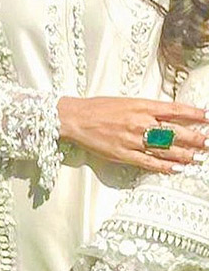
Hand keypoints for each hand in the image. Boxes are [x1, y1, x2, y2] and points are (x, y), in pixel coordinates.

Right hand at [58, 96, 207, 172]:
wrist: (75, 118)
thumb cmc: (97, 108)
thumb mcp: (125, 101)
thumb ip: (146, 108)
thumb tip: (167, 114)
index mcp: (141, 106)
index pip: (174, 110)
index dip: (193, 114)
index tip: (206, 117)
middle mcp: (140, 122)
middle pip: (175, 132)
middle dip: (195, 138)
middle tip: (207, 142)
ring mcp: (133, 140)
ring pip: (165, 149)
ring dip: (184, 155)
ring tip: (197, 158)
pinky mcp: (124, 154)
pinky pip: (148, 163)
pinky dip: (163, 167)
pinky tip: (175, 169)